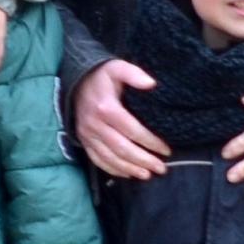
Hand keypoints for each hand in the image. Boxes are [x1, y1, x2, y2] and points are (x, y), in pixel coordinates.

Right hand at [73, 60, 170, 180]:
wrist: (76, 82)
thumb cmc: (102, 76)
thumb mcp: (117, 68)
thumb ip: (134, 74)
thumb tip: (151, 84)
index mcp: (106, 108)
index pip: (131, 130)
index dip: (150, 142)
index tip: (166, 149)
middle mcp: (94, 124)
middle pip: (121, 148)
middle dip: (143, 160)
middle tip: (161, 168)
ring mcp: (87, 134)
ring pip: (109, 157)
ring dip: (129, 168)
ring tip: (147, 174)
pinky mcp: (84, 140)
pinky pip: (97, 159)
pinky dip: (112, 169)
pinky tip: (128, 174)